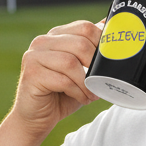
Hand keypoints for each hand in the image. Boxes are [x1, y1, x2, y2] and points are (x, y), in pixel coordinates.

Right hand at [11, 19, 101, 137]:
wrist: (37, 118)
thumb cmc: (62, 94)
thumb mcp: (82, 71)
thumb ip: (92, 52)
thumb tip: (114, 29)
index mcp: (57, 36)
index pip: (84, 27)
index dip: (102, 44)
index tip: (110, 63)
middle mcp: (43, 41)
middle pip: (80, 43)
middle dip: (97, 65)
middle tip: (102, 82)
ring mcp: (34, 56)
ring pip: (70, 62)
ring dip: (87, 83)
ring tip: (92, 94)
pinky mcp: (32, 74)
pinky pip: (62, 80)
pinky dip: (77, 92)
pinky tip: (82, 99)